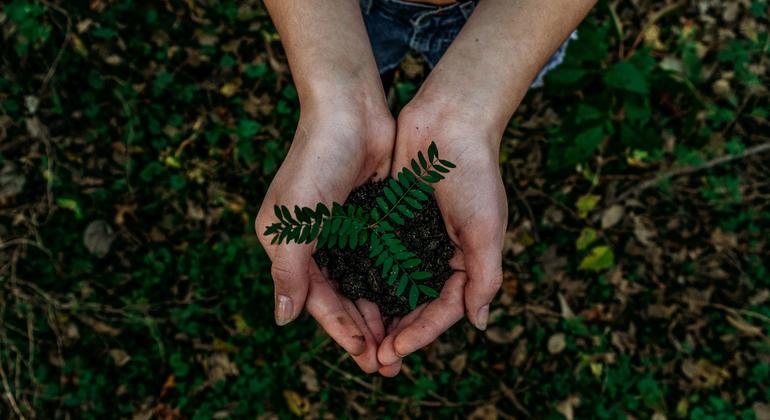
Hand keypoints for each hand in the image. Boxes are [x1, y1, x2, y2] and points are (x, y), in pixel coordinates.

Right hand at [255, 101, 396, 373]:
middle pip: (341, 298)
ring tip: (401, 341)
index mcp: (288, 246)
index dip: (340, 330)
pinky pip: (380, 260)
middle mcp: (314, 243)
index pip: (316, 299)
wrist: (350, 110)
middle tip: (387, 362)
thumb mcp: (294, 220)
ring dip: (379, 312)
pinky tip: (409, 302)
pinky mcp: (369, 218)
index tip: (366, 356)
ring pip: (363, 283)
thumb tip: (283, 319)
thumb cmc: (316, 161)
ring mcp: (343, 231)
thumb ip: (289, 271)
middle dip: (363, 330)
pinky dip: (391, 283)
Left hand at [376, 99, 507, 372]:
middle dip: (397, 333)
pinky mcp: (390, 221)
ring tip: (358, 339)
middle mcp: (438, 255)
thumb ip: (484, 276)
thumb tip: (479, 323)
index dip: (421, 334)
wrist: (449, 121)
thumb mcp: (486, 228)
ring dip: (378, 314)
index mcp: (465, 261)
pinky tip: (346, 296)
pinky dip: (364, 278)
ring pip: (392, 287)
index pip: (443, 310)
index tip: (395, 350)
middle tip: (373, 359)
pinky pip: (375, 257)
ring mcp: (412, 239)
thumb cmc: (474, 173)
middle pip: (415, 306)